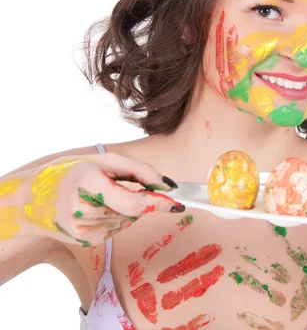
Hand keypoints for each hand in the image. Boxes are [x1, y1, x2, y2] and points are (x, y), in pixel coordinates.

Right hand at [23, 152, 184, 246]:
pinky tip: (98, 209)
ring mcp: (83, 230)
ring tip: (103, 197)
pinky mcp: (85, 241)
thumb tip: (167, 185)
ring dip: (125, 210)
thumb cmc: (73, 173)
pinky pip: (116, 230)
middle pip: (132, 212)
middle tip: (122, 187)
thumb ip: (139, 171)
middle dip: (139, 201)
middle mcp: (83, 209)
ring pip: (127, 222)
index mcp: (88, 183)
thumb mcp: (105, 161)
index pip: (132, 203)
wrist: (34, 198)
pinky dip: (115, 218)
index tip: (177, 204)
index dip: (157, 204)